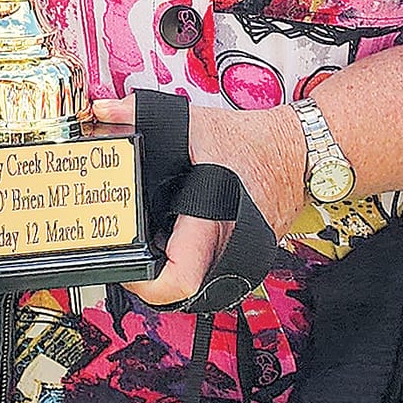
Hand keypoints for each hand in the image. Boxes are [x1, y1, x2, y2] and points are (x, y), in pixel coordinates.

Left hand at [93, 96, 306, 306]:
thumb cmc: (254, 141)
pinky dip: (186, 256)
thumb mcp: (194, 122)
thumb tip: (105, 112)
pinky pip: (207, 268)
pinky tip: (174, 231)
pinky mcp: (243, 255)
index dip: (142, 281)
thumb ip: (142, 113)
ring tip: (149, 240)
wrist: (297, 151)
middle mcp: (229, 247)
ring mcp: (239, 256)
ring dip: (167, 268)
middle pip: (179, 291)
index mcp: (214, 220)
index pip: (177, 280)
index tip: (126, 263)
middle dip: (149, 276)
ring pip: (194, 284)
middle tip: (131, 252)